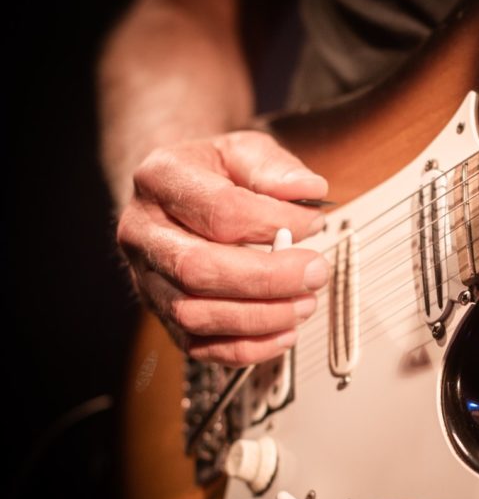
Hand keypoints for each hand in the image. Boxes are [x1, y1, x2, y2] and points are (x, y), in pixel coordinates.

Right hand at [117, 130, 329, 365]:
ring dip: (260, 317)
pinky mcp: (162, 314)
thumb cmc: (214, 174)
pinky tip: (284, 334)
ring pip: (195, 314)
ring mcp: (146, 278)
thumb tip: (309, 189)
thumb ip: (275, 168)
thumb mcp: (244, 150)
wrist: (178, 195)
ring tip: (304, 305)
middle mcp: (143, 232)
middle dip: (268, 279)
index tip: (314, 223)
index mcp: (160, 179)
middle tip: (315, 274)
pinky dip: (247, 348)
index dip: (276, 222)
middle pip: (199, 269)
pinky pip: (199, 346)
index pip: (220, 210)